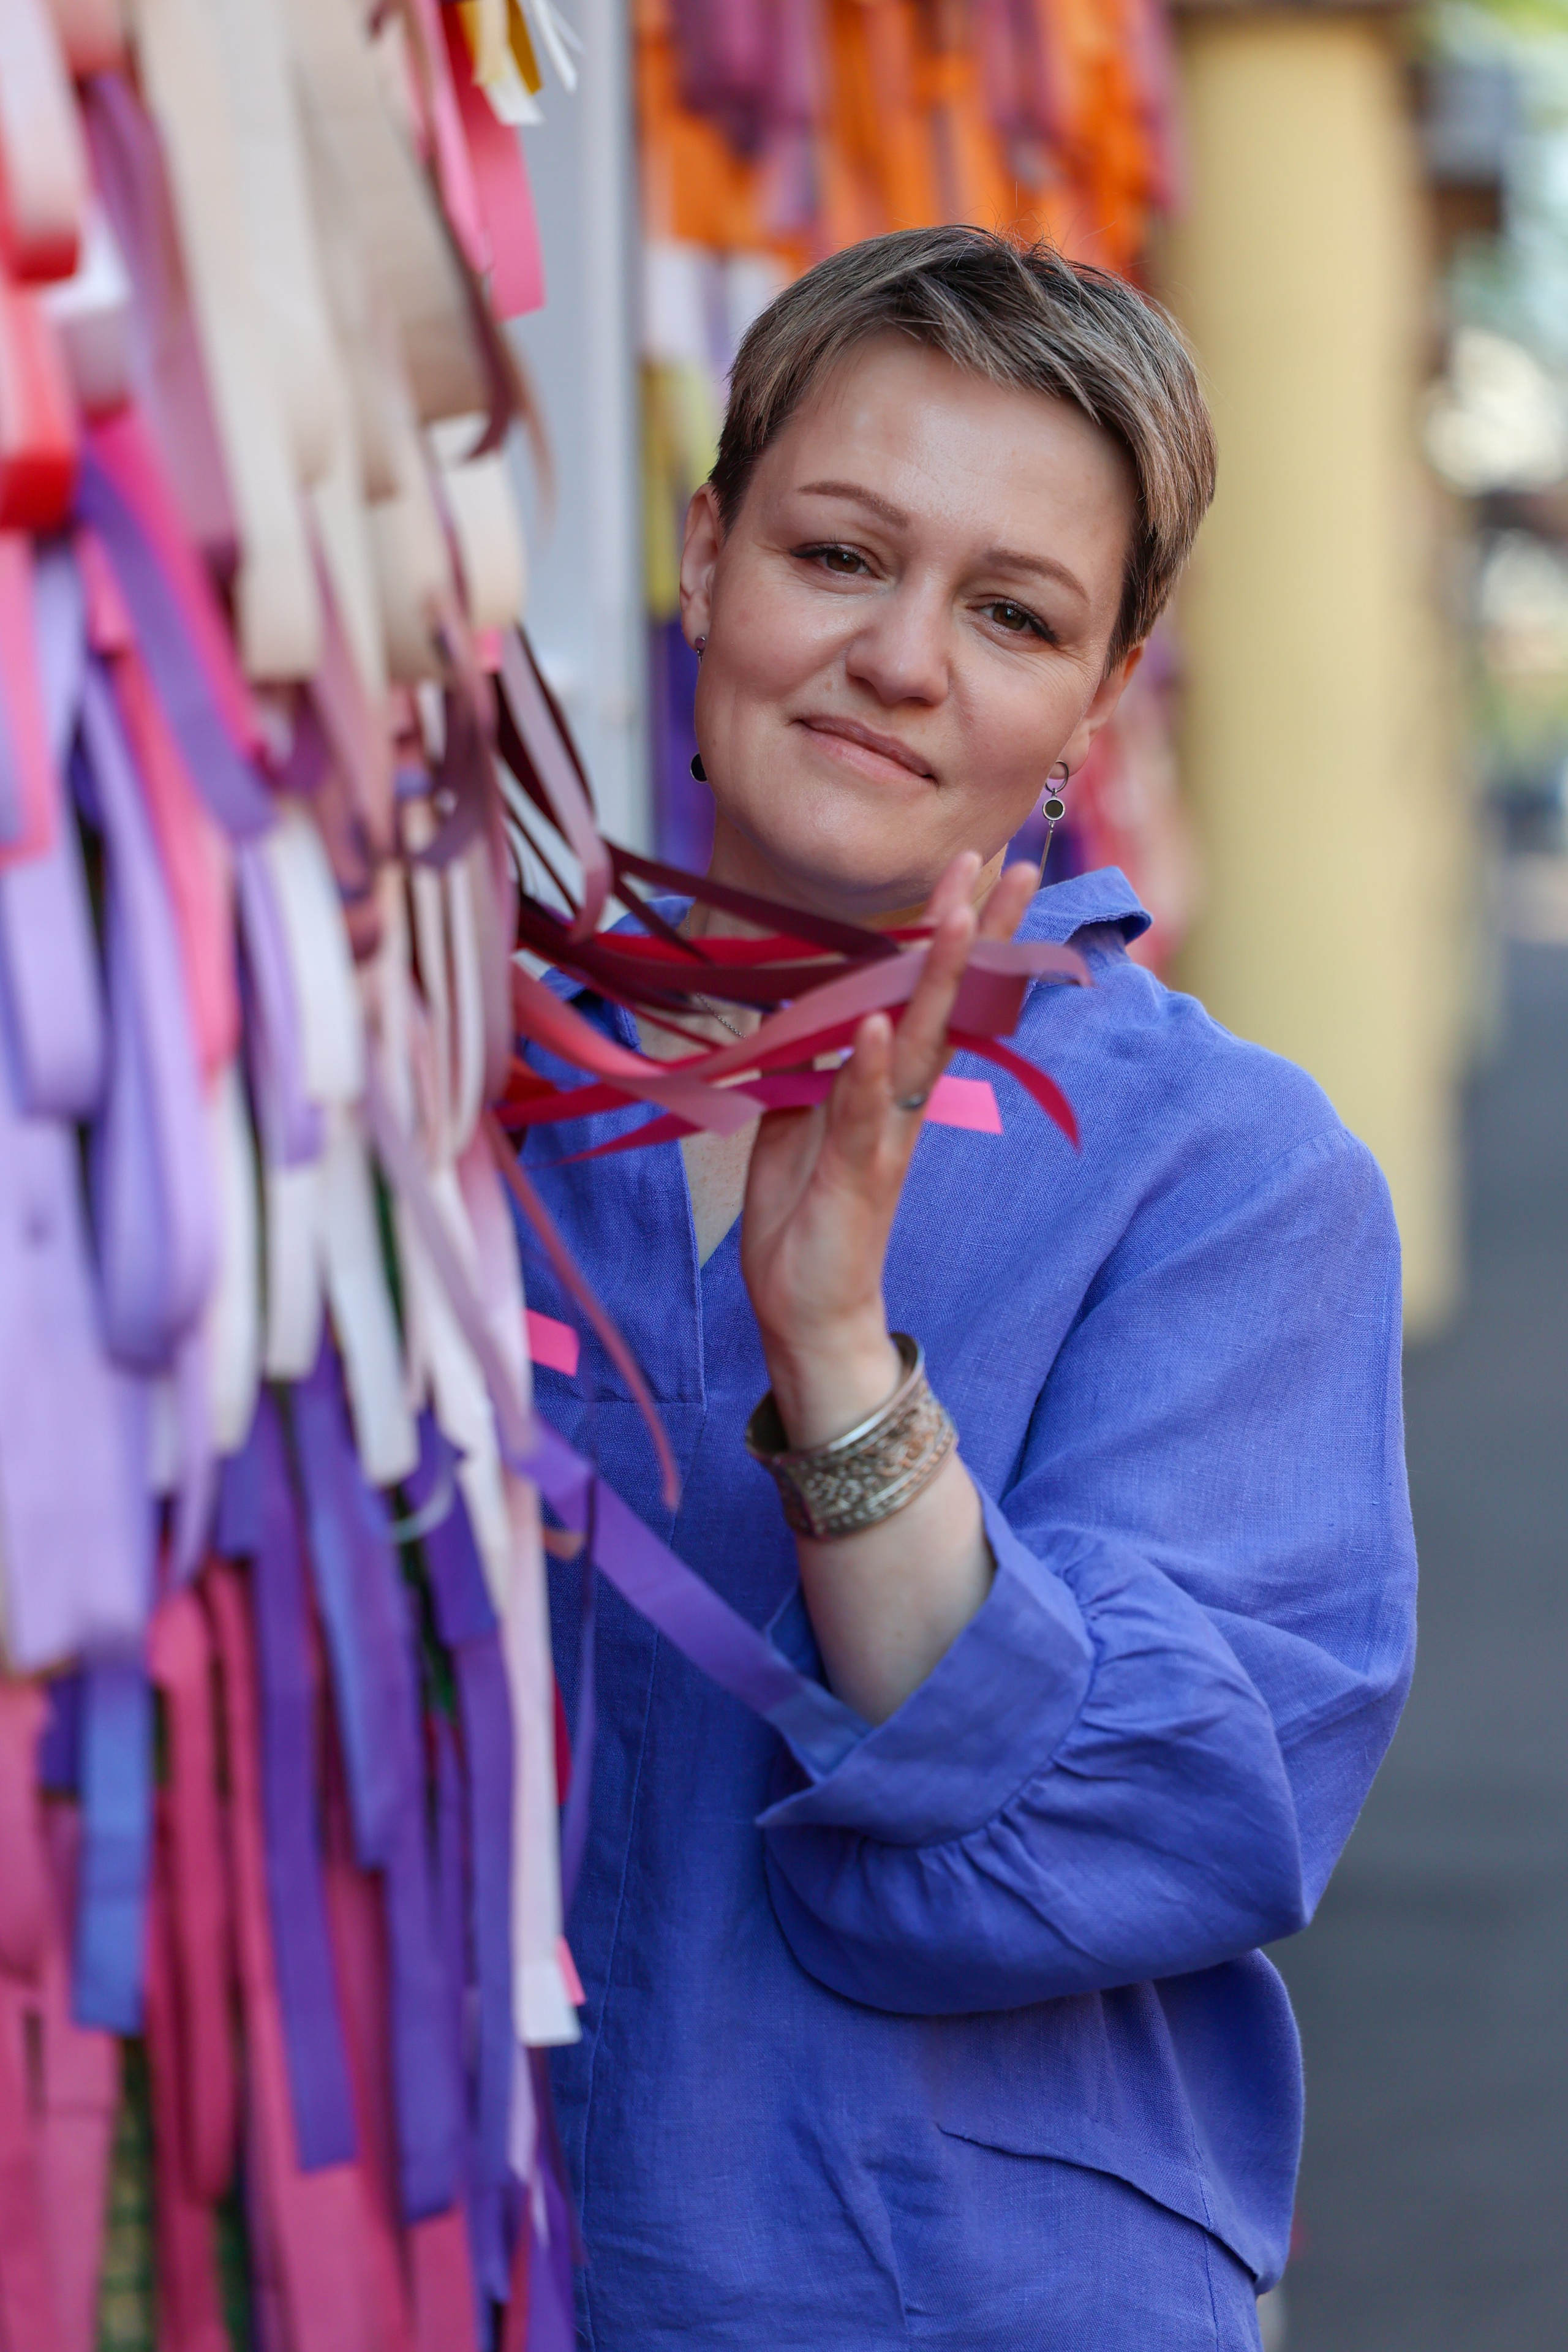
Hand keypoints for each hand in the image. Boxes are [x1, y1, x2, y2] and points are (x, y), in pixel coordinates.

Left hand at [740, 851, 1038, 1447]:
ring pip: (919, 1044)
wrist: (807, 1310)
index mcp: (889, 1084)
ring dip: (936, 979)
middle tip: (1007, 862)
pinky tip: (876, 1023)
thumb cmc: (806, 1217)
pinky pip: (864, 1112)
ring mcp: (884, 1136)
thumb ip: (815, 1065)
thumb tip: (809, 1009)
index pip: (927, 994)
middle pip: (948, 1002)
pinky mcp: (856, 1174)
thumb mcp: (799, 1120)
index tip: (974, 867)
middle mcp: (902, 1102)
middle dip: (976, 931)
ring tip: (955, 915)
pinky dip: (868, 1068)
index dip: (952, 932)